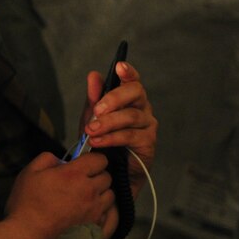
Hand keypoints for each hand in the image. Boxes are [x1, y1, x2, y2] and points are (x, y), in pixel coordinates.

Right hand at [5, 150, 116, 238]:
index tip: (84, 163)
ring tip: (88, 196)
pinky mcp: (94, 225)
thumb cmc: (28, 201)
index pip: (100, 159)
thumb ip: (48, 158)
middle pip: (107, 177)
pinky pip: (108, 213)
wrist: (29, 231)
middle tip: (83, 180)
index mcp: (75, 174)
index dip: (93, 159)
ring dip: (101, 193)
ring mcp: (94, 209)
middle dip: (97, 175)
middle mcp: (89, 190)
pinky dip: (102, 210)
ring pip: (110, 195)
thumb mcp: (30, 171)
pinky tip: (89, 211)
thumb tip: (60, 160)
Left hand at [79, 61, 157, 197]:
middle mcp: (142, 108)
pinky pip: (131, 135)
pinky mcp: (148, 143)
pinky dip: (112, 138)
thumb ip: (93, 99)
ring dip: (108, 122)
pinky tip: (98, 141)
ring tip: (91, 130)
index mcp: (129, 99)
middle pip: (136, 92)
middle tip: (97, 110)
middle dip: (114, 98)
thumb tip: (93, 75)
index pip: (133, 80)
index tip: (119, 67)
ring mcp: (148, 125)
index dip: (128, 72)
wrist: (106, 172)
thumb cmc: (102, 142)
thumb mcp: (92, 119)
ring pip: (131, 116)